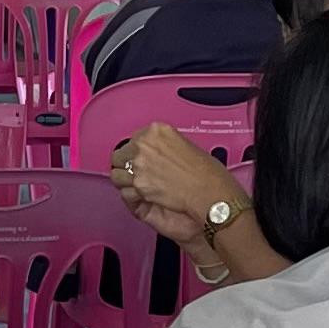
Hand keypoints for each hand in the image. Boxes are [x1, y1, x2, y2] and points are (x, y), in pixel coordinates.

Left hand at [111, 125, 241, 246]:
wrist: (212, 194)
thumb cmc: (208, 174)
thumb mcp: (186, 146)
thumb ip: (165, 146)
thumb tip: (157, 152)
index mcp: (157, 131)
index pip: (133, 139)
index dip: (136, 152)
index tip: (141, 160)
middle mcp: (144, 144)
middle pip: (120, 154)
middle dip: (127, 165)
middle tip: (138, 175)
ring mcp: (139, 165)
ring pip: (117, 173)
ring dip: (125, 180)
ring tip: (138, 187)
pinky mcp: (139, 185)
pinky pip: (124, 190)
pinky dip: (131, 195)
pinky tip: (143, 196)